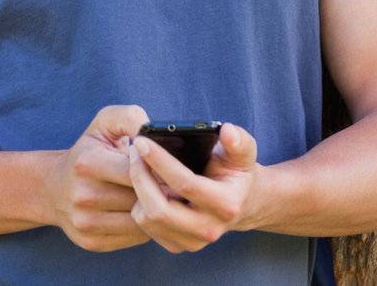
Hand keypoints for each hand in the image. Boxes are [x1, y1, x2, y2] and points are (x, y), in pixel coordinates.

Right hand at [45, 105, 153, 252]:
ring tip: (159, 200)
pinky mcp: (91, 242)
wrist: (52, 188)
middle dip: (160, 192)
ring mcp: (85, 222)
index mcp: (87, 163)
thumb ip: (130, 118)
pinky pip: (133, 238)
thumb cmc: (88, 151)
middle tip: (171, 186)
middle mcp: (83, 195)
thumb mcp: (103, 124)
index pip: (137, 171)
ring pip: (140, 222)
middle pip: (140, 199)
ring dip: (154, 212)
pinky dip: (144, 228)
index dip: (156, 169)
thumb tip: (154, 130)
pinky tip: (143, 214)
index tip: (166, 167)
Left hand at [127, 122, 260, 253]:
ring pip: (148, 219)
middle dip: (140, 177)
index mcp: (226, 205)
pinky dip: (138, 203)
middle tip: (134, 151)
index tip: (142, 141)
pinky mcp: (177, 246)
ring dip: (137, 189)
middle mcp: (209, 229)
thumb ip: (238, 141)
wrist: (241, 203)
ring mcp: (192, 242)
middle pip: (159, 210)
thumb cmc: (236, 172)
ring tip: (138, 165)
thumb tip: (228, 131)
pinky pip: (145, 227)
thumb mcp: (243, 154)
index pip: (185, 184)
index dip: (159, 161)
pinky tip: (145, 184)